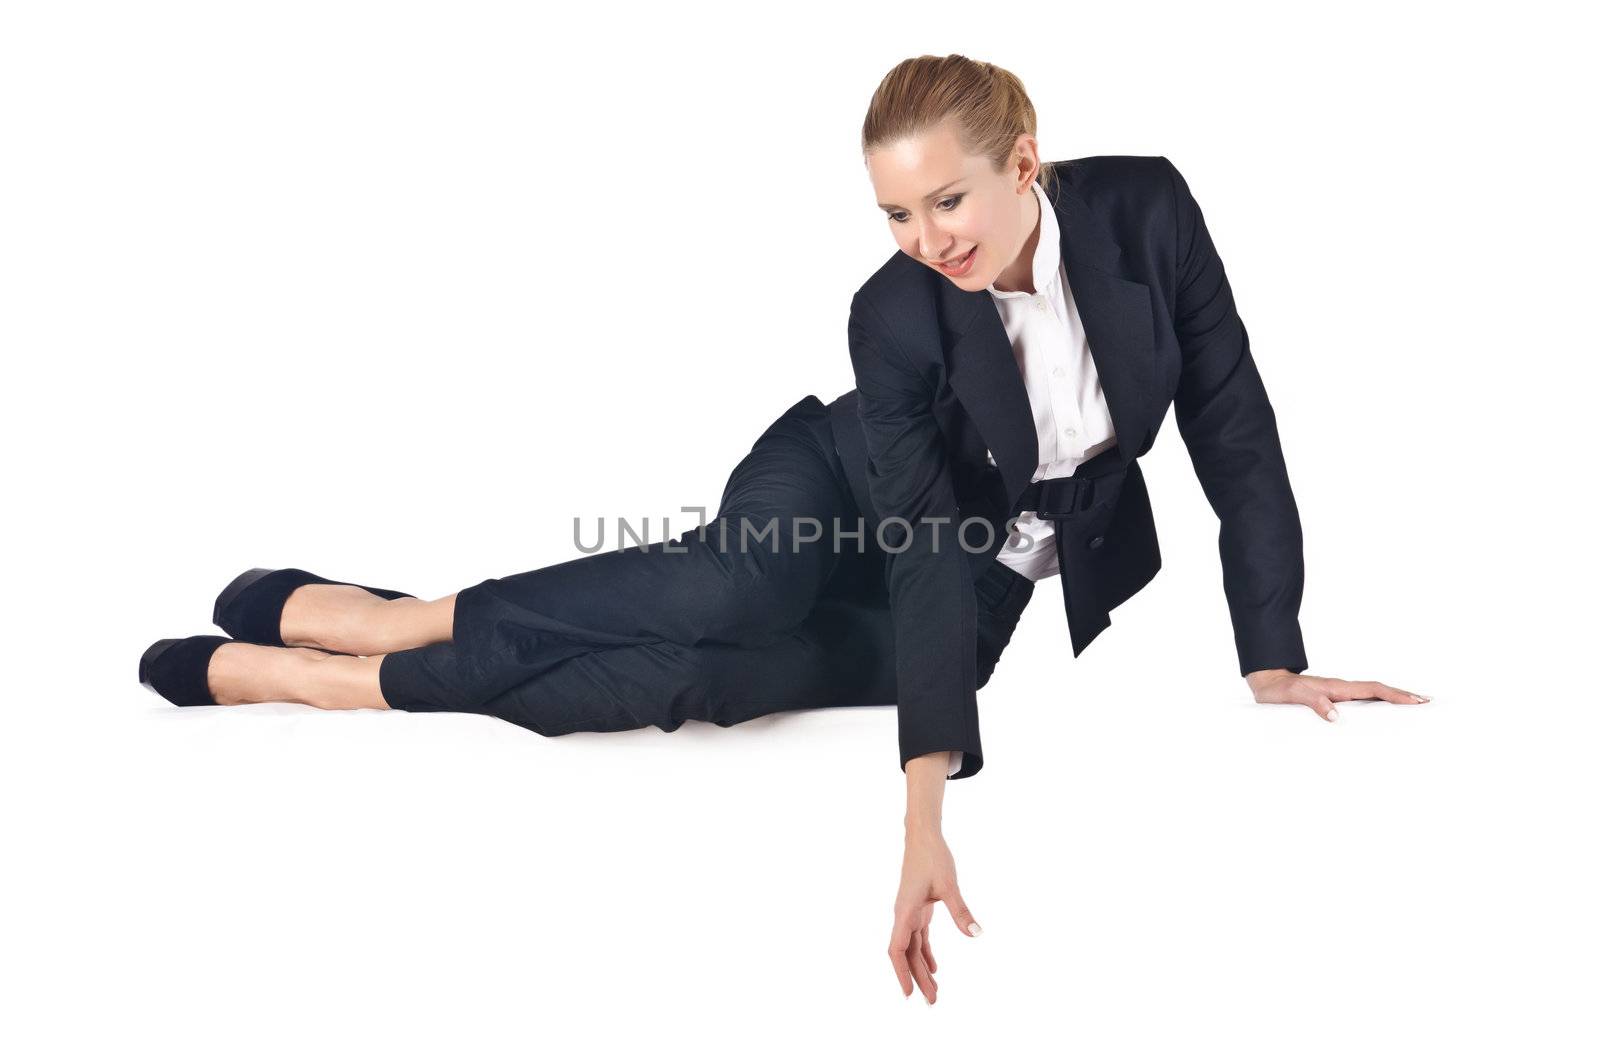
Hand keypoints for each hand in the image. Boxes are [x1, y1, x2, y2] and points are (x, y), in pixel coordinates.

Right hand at [890, 827, 980, 1004]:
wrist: (922, 836)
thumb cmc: (933, 856)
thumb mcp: (949, 885)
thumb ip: (961, 911)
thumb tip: (976, 934)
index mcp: (905, 912)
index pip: (897, 949)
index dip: (902, 973)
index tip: (909, 994)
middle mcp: (903, 915)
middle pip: (907, 954)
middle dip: (918, 979)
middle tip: (933, 1003)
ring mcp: (910, 913)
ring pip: (913, 948)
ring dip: (922, 969)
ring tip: (935, 992)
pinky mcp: (918, 909)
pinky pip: (919, 937)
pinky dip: (926, 953)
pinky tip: (936, 967)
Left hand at [1246, 668, 1430, 720]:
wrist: (1268, 684)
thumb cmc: (1281, 690)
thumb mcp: (1295, 695)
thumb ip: (1314, 703)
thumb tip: (1336, 718)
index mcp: (1339, 687)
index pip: (1374, 689)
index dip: (1395, 695)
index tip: (1417, 700)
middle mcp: (1343, 690)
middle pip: (1380, 691)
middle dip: (1404, 696)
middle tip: (1428, 703)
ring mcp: (1340, 695)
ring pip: (1373, 697)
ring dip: (1393, 701)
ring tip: (1415, 709)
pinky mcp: (1334, 702)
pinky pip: (1362, 704)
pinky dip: (1377, 707)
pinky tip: (1384, 717)